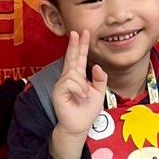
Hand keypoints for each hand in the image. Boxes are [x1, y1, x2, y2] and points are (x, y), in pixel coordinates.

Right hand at [49, 30, 107, 158]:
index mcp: (78, 77)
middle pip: (72, 58)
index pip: (80, 58)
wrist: (79, 126)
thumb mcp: (99, 93)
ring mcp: (62, 84)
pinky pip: (71, 83)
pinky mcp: (58, 91)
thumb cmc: (86, 111)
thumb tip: (95, 66)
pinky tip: (79, 97)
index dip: (81, 46)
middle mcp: (69, 78)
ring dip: (82, 85)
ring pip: (74, 74)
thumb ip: (100, 79)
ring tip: (83, 96)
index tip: (84, 33)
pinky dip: (79, 90)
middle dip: (75, 45)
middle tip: (77, 32)